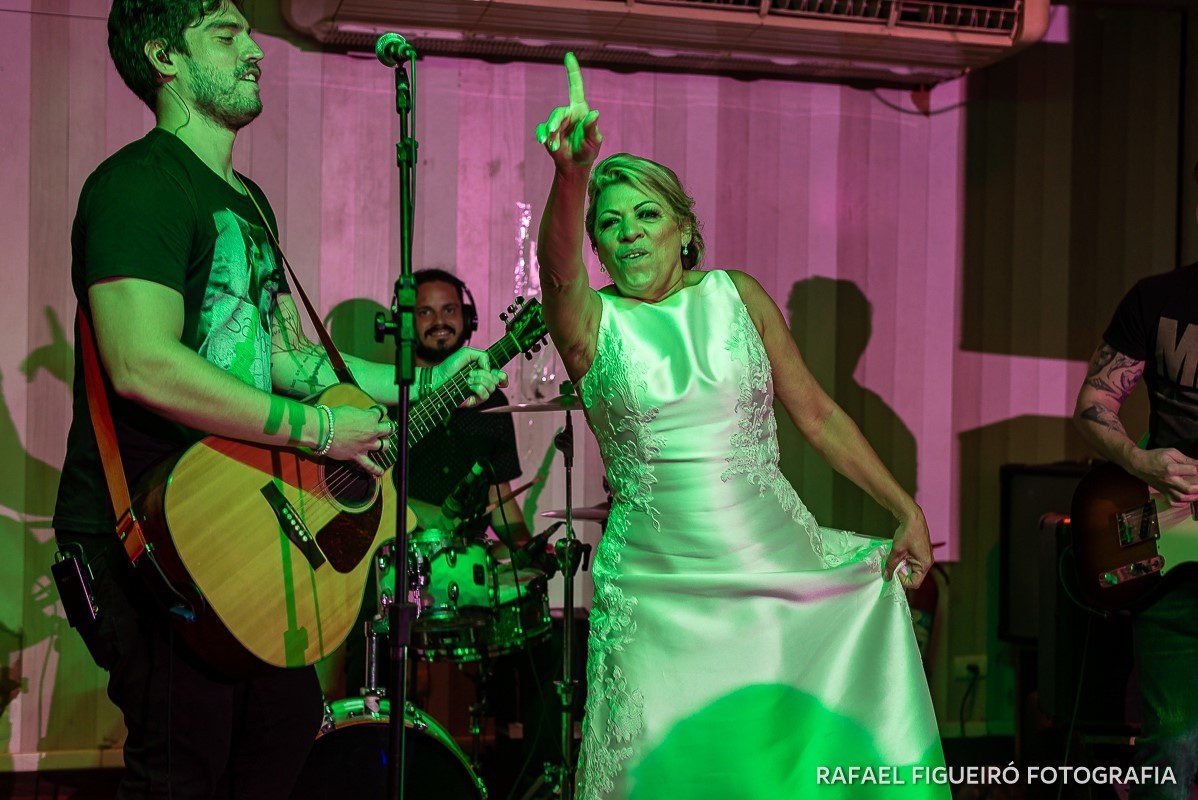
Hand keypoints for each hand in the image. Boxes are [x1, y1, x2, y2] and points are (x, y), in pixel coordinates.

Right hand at [324, 404, 395, 475]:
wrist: (323, 430)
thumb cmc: (333, 417)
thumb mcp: (350, 410)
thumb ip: (360, 415)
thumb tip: (362, 418)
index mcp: (370, 417)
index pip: (382, 412)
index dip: (381, 411)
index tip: (380, 412)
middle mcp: (372, 431)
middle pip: (387, 429)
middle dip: (387, 428)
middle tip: (386, 427)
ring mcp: (366, 444)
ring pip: (384, 446)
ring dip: (384, 444)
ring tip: (383, 443)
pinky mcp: (358, 455)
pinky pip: (369, 465)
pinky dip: (375, 469)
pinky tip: (380, 471)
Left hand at [433, 348, 507, 407]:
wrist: (439, 378)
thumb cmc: (450, 366)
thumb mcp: (467, 353)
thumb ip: (482, 355)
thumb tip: (489, 367)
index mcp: (483, 373)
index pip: (501, 377)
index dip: (502, 376)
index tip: (497, 373)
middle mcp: (483, 383)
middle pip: (497, 380)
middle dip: (485, 374)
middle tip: (472, 372)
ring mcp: (479, 392)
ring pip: (492, 387)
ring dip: (480, 380)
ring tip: (468, 378)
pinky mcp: (475, 400)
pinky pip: (485, 395)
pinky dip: (478, 388)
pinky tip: (469, 386)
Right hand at [535, 53, 602, 170]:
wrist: (575, 165)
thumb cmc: (588, 151)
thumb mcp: (594, 141)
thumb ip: (593, 128)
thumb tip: (595, 113)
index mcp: (580, 111)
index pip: (576, 87)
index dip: (572, 71)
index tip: (569, 56)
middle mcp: (568, 113)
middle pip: (559, 112)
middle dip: (556, 122)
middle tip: (554, 131)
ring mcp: (557, 122)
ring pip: (551, 122)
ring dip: (552, 133)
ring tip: (553, 145)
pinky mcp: (548, 132)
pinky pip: (542, 130)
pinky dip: (543, 135)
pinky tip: (545, 142)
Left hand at [885, 505, 932, 589]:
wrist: (912, 517)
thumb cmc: (908, 532)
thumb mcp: (897, 550)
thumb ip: (891, 564)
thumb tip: (887, 576)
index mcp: (924, 564)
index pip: (914, 583)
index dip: (903, 581)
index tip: (895, 572)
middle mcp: (927, 562)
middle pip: (913, 576)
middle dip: (901, 573)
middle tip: (891, 567)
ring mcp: (924, 557)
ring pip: (911, 569)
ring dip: (902, 566)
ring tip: (894, 559)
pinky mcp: (920, 552)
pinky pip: (912, 562)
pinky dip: (904, 561)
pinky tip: (897, 555)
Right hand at [1131, 447, 1197, 504]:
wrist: (1138, 464)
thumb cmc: (1155, 456)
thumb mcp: (1171, 453)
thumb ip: (1186, 459)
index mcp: (1171, 468)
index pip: (1192, 470)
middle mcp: (1169, 480)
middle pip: (1188, 489)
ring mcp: (1165, 488)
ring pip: (1182, 498)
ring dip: (1194, 497)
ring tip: (1197, 493)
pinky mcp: (1163, 492)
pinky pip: (1173, 502)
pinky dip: (1182, 504)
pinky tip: (1187, 500)